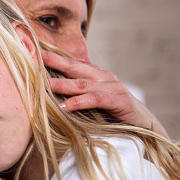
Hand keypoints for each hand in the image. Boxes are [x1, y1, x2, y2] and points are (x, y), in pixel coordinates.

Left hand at [42, 51, 168, 138]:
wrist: (146, 128)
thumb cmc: (115, 116)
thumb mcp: (92, 103)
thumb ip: (76, 95)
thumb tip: (49, 93)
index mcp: (96, 75)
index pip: (70, 63)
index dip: (52, 57)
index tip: (33, 51)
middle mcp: (104, 77)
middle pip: (73, 67)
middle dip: (53, 61)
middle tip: (33, 57)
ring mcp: (113, 88)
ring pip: (82, 84)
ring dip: (62, 84)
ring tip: (43, 85)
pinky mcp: (120, 101)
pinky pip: (96, 99)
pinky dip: (79, 102)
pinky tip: (65, 106)